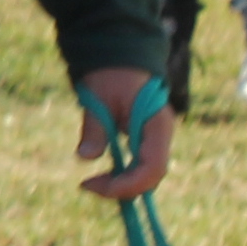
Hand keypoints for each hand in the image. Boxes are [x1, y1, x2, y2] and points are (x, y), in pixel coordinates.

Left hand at [74, 69, 175, 203]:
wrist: (120, 57)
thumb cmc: (111, 74)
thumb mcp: (99, 98)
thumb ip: (96, 128)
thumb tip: (85, 157)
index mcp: (157, 125)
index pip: (153, 168)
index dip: (128, 184)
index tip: (97, 185)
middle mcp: (161, 136)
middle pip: (150, 177)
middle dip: (122, 188)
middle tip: (88, 185)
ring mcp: (155, 140)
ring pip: (144, 175)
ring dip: (121, 184)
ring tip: (91, 183)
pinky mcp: (145, 141)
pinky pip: (138, 167)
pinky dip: (122, 176)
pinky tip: (101, 176)